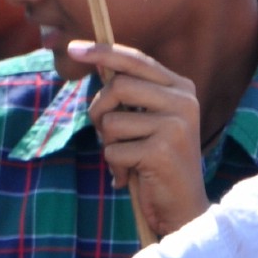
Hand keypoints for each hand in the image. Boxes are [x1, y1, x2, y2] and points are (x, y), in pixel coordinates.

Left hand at [67, 41, 210, 238]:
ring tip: (126, 161)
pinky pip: (114, 151)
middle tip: (104, 134)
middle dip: (99, 111)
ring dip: (108, 145)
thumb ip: (131, 96)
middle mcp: (184, 102)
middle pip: (119, 86)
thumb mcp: (148, 123)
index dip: (103, 52)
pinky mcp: (162, 151)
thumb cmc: (158, 165)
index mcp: (182, 88)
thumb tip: (97, 64)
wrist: (183, 209)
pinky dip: (115, 167)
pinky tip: (132, 177)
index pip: (137, 60)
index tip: (73, 49)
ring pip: (112, 122)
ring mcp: (175, 126)